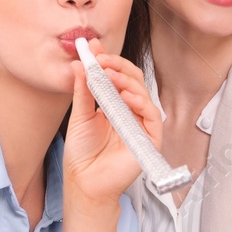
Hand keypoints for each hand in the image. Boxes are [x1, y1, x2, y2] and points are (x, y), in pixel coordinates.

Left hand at [63, 41, 160, 208]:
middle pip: (133, 81)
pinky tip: (126, 96)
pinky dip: (141, 103)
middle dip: (118, 66)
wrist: (84, 183)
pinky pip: (151, 116)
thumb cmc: (82, 154)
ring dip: (126, 81)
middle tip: (101, 60)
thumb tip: (80, 64)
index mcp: (115, 105)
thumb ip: (83, 90)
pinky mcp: (150, 139)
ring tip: (108, 75)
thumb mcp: (80, 116)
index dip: (108, 61)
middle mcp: (130, 112)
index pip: (117, 77)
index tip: (94, 48)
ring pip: (143, 94)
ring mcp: (141, 125)